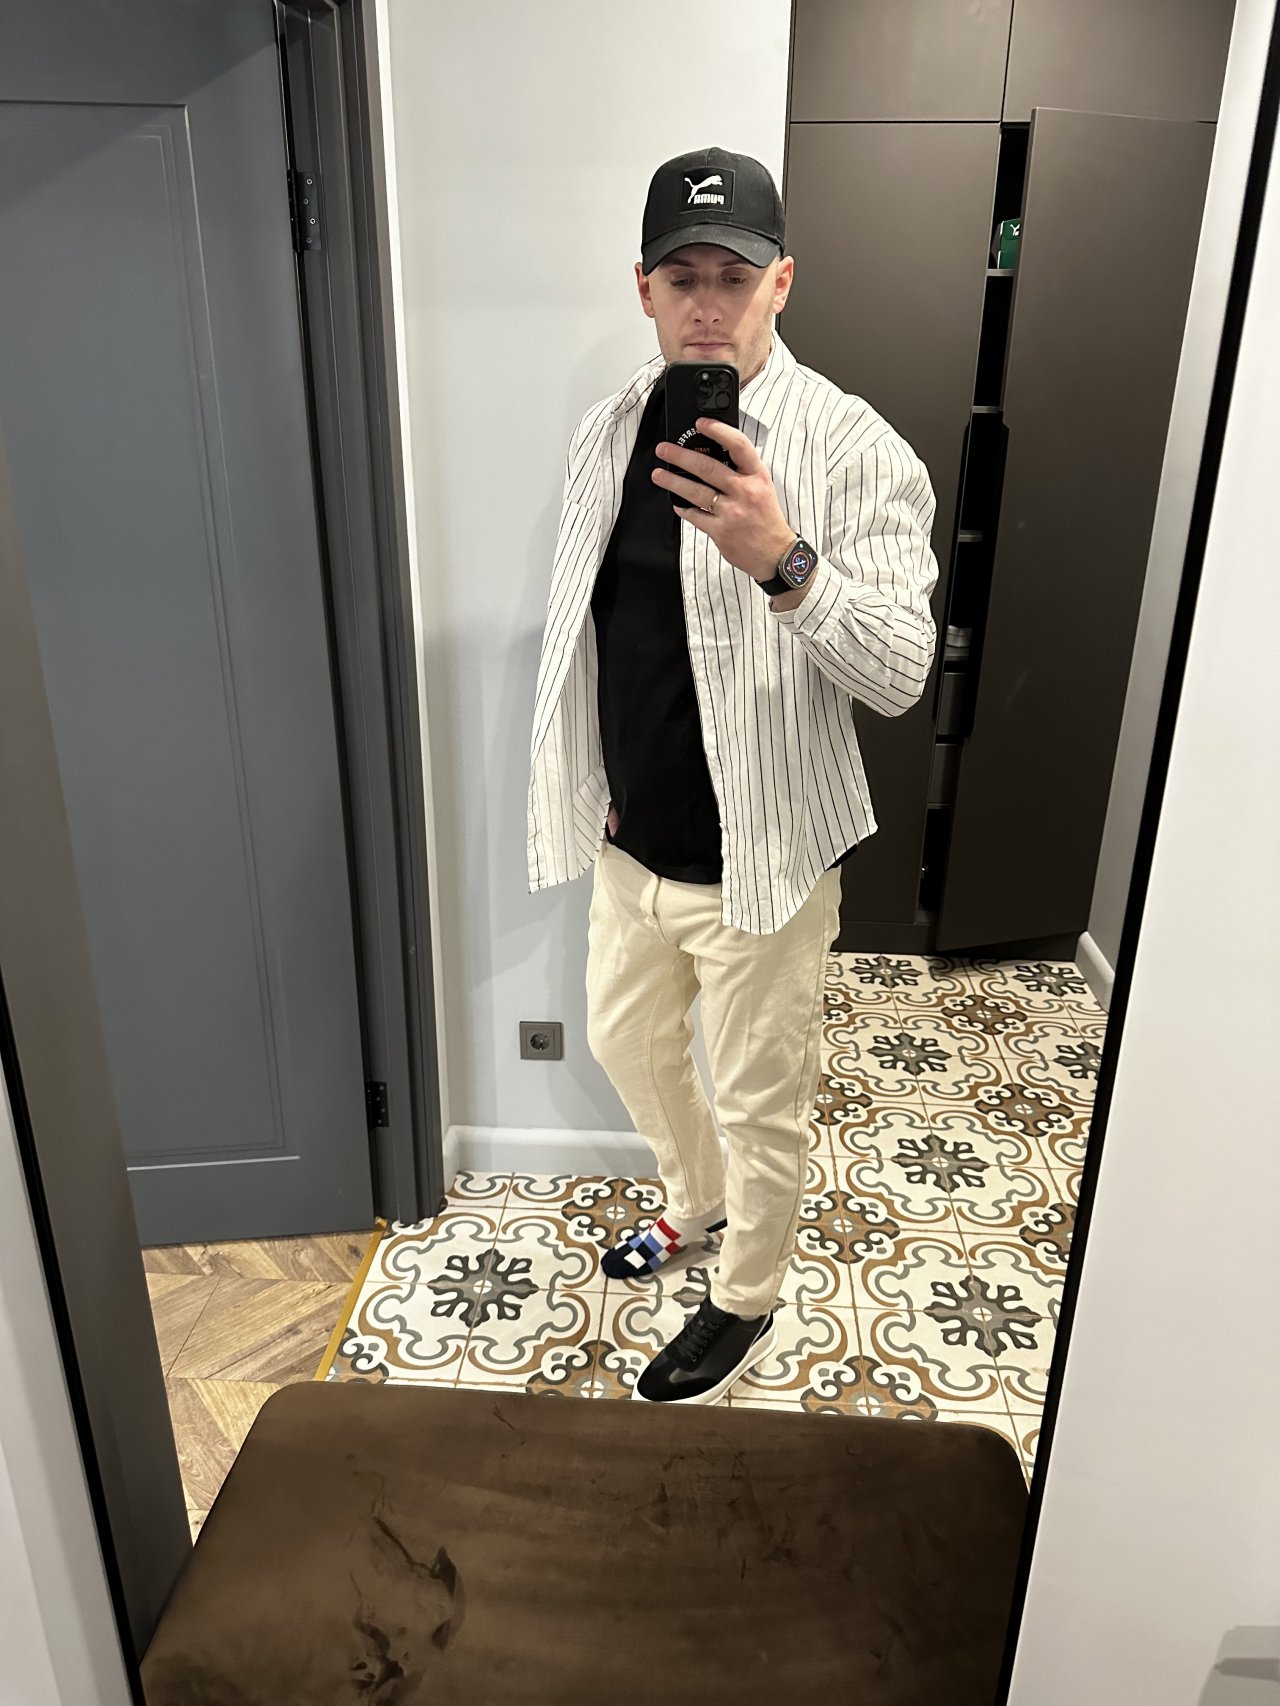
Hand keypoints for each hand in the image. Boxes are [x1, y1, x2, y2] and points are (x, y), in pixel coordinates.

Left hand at [652, 417, 796, 582]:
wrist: (775, 553)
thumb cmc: (766, 518)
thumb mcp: (762, 486)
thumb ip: (741, 471)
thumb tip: (712, 454)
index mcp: (757, 476)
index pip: (739, 445)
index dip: (718, 431)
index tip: (700, 423)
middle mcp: (745, 492)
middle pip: (708, 468)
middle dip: (681, 456)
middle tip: (664, 450)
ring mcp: (732, 512)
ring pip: (696, 492)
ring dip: (673, 482)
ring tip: (659, 475)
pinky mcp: (721, 531)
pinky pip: (695, 516)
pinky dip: (684, 509)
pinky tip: (676, 503)